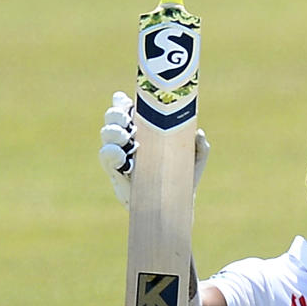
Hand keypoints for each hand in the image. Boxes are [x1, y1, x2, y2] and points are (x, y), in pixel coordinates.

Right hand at [98, 91, 210, 206]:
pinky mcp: (117, 173)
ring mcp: (120, 155)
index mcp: (144, 127)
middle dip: (116, 114)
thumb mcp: (195, 159)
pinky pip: (107, 159)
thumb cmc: (183, 175)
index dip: (122, 102)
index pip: (125, 107)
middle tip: (128, 121)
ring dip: (113, 132)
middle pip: (112, 117)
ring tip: (126, 137)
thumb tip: (199, 133)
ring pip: (107, 135)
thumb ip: (200, 145)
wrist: (176, 203)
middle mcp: (128, 137)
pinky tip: (122, 154)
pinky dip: (111, 153)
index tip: (130, 103)